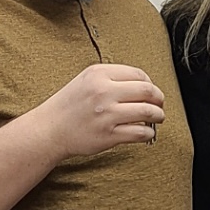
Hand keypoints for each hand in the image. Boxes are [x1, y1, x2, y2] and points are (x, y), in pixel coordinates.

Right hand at [35, 64, 163, 158]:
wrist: (49, 129)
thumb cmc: (70, 105)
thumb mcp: (87, 80)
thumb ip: (113, 78)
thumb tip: (145, 85)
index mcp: (99, 74)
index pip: (139, 74)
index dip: (150, 83)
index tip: (151, 92)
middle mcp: (103, 92)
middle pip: (147, 91)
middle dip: (159, 99)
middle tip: (160, 105)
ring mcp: (106, 114)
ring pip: (148, 112)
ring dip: (158, 116)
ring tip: (158, 118)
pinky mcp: (108, 135)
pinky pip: (140, 133)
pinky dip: (149, 133)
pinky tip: (147, 132)